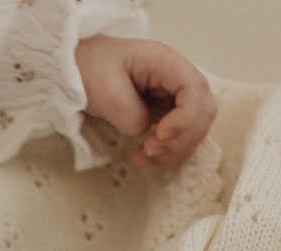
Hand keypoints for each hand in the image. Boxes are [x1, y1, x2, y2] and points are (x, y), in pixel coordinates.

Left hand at [77, 35, 216, 167]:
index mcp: (165, 62)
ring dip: (174, 149)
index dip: (185, 117)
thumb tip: (145, 129)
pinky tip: (143, 157)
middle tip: (149, 150)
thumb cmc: (91, 70)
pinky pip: (178, 135)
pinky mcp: (164, 112)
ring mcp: (172, 96)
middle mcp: (176, 78)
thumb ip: (129, 113)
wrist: (79, 69)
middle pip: (203, 110)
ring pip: (195, 126)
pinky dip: (166, 151)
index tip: (160, 135)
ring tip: (142, 156)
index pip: (194, 89)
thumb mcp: (105, 90)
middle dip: (181, 137)